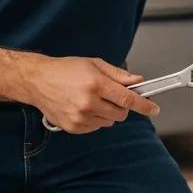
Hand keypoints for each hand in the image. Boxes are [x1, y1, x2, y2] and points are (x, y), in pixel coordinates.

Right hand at [28, 56, 159, 133]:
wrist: (38, 81)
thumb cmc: (66, 70)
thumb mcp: (95, 65)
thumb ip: (119, 75)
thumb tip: (138, 82)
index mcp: (96, 84)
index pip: (127, 99)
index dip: (144, 105)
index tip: (154, 109)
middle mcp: (88, 103)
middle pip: (121, 113)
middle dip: (121, 105)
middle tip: (111, 95)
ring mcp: (80, 117)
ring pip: (109, 122)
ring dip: (108, 113)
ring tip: (93, 99)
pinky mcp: (73, 127)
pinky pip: (96, 127)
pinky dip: (96, 119)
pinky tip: (84, 107)